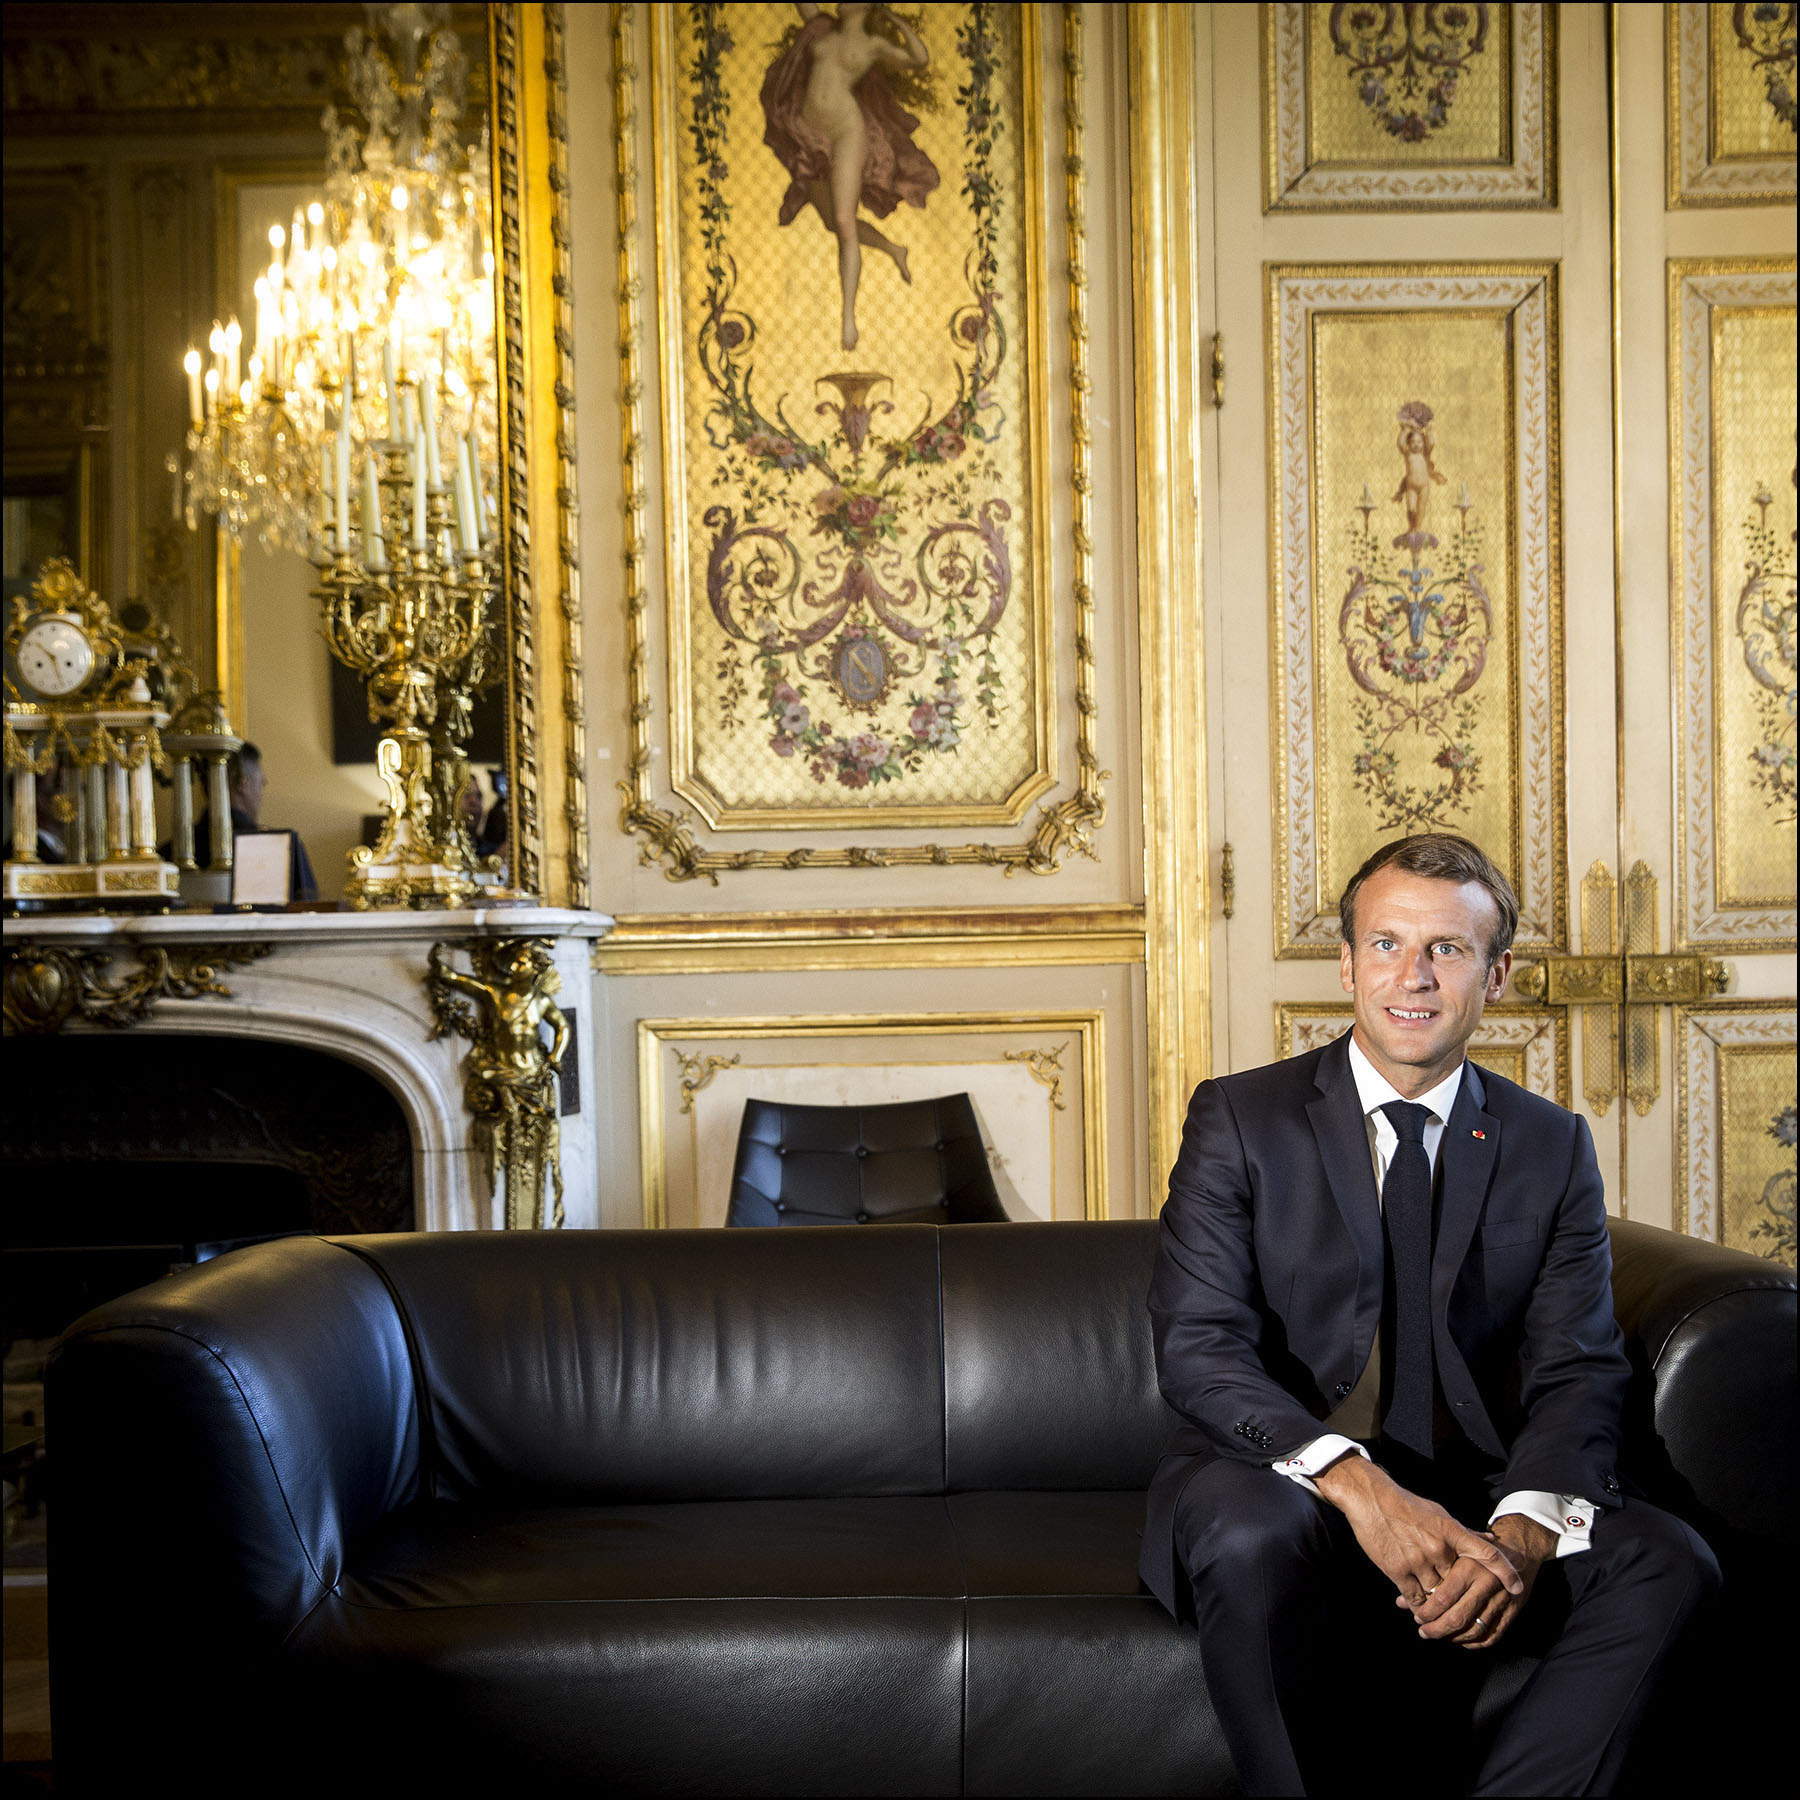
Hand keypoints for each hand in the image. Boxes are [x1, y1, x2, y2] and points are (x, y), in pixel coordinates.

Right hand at [1314, 1456, 1524, 1624]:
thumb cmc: (1406, 1506)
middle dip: (1461, 1592)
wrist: (1370, 1499)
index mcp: (1450, 1530)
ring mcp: (1417, 1560)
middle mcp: (1438, 1547)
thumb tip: (1492, 1543)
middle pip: (1459, 1582)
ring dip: (1438, 1602)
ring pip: (1438, 1594)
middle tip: (1465, 1602)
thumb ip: (1464, 1533)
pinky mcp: (1397, 1570)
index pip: (1486, 1554)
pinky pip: (1416, 1597)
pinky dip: (1419, 1604)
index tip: (1517, 1587)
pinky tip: (1418, 1605)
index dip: (1505, 1572)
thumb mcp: (1438, 1514)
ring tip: (1437, 1608)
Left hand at [1404, 1512, 1550, 1650]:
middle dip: (1437, 1629)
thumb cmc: (1473, 1549)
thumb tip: (1401, 1602)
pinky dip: (1474, 1643)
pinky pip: (1492, 1636)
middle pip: (1458, 1617)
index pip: (1444, 1598)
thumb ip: (1427, 1576)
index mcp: (1469, 1565)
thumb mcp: (1450, 1553)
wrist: (1516, 1546)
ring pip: (1474, 1630)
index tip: (1418, 1617)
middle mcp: (1487, 1582)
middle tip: (1424, 1632)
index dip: (1428, 1612)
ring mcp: (1502, 1598)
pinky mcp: (1513, 1611)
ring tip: (1439, 1635)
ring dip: (1454, 1638)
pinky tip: (1461, 1639)